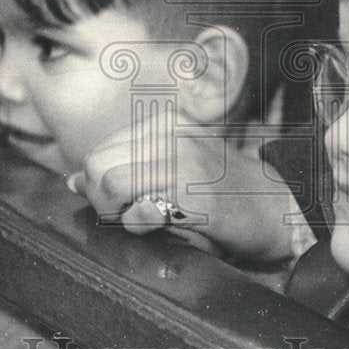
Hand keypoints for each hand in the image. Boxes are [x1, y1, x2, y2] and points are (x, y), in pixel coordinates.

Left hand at [84, 113, 295, 261]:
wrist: (275, 207)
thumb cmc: (223, 192)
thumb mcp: (175, 169)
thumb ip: (128, 169)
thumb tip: (72, 180)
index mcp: (165, 124)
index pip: (100, 151)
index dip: (98, 185)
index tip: (119, 205)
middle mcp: (171, 134)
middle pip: (96, 164)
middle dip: (100, 199)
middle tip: (127, 217)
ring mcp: (181, 159)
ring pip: (108, 183)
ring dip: (116, 213)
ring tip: (145, 220)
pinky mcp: (191, 191)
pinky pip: (138, 208)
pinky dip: (140, 224)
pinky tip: (165, 222)